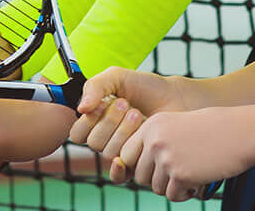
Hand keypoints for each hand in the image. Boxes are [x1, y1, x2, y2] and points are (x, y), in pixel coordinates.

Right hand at [71, 67, 189, 166]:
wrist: (177, 99)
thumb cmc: (147, 88)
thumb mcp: (117, 77)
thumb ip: (95, 86)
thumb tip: (81, 109)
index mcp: (96, 121)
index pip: (78, 132)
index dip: (89, 120)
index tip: (105, 101)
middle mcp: (106, 139)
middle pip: (94, 143)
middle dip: (110, 121)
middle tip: (127, 105)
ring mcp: (121, 152)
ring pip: (108, 153)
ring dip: (123, 131)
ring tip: (139, 115)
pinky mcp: (138, 164)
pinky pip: (119, 177)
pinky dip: (118, 169)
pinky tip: (122, 158)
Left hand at [112, 107, 254, 201]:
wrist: (240, 133)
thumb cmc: (211, 130)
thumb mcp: (176, 125)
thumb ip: (155, 141)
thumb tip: (136, 169)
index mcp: (151, 126)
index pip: (126, 154)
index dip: (140, 164)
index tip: (156, 167)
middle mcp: (155, 141)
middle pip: (140, 175)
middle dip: (156, 179)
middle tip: (176, 174)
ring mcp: (166, 158)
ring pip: (156, 188)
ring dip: (172, 186)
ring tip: (191, 175)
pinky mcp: (181, 175)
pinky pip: (172, 196)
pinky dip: (184, 194)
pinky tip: (197, 182)